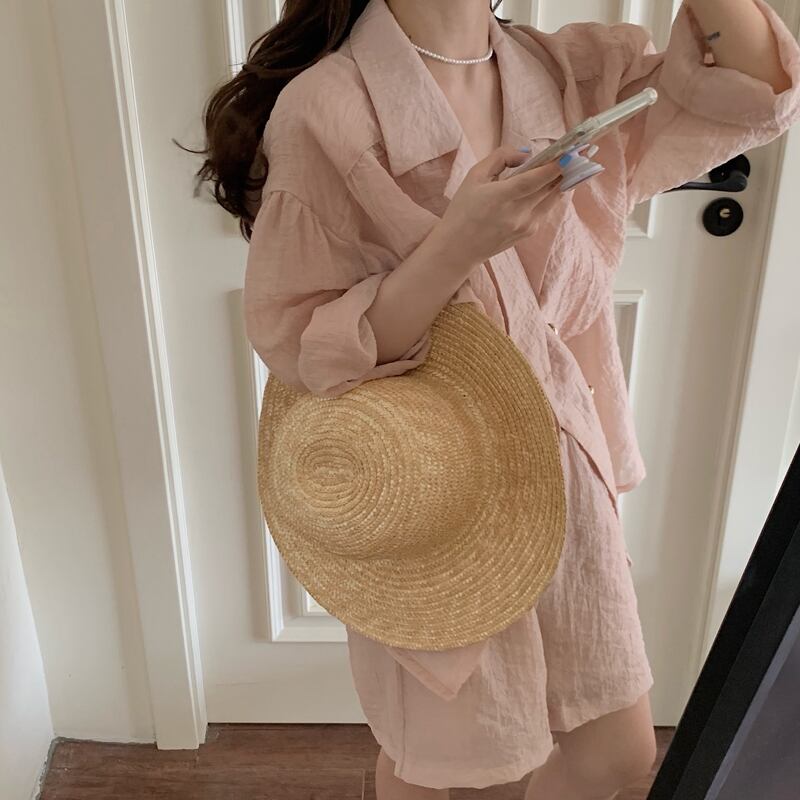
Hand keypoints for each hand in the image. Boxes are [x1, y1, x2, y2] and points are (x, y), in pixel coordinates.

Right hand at [436, 144, 566, 266]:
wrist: (458, 249)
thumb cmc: (463, 210)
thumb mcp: (474, 176)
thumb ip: (500, 158)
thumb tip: (526, 154)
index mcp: (501, 198)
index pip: (533, 181)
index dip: (553, 168)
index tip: (569, 155)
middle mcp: (517, 214)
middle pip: (550, 188)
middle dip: (564, 169)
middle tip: (576, 153)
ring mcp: (526, 225)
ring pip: (552, 198)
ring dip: (561, 181)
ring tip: (570, 165)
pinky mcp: (529, 232)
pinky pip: (545, 208)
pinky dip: (549, 194)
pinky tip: (549, 184)